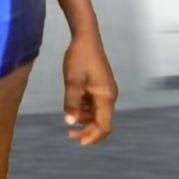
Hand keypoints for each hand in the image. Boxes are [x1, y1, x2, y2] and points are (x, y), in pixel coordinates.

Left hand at [62, 31, 117, 145]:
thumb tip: (70, 122)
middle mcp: (110, 96)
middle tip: (70, 134)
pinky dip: (85, 109)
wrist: (85, 36)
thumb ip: (71, 102)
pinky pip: (95, 104)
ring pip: (98, 113)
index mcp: (106, 97)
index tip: (78, 141)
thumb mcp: (72, 80)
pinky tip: (73, 106)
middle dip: (88, 131)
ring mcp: (106, 90)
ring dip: (85, 120)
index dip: (92, 136)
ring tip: (69, 120)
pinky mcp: (101, 85)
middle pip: (102, 122)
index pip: (104, 126)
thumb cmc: (79, 57)